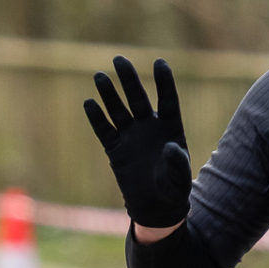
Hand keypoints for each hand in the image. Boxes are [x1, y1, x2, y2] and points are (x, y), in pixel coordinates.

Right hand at [83, 56, 191, 228]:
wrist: (156, 208)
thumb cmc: (173, 190)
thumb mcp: (179, 179)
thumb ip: (177, 163)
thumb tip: (171, 147)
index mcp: (170, 128)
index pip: (167, 100)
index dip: (164, 82)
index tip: (159, 63)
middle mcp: (149, 127)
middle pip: (138, 98)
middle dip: (129, 80)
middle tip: (120, 59)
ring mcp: (130, 136)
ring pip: (118, 110)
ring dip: (109, 94)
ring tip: (100, 76)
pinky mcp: (115, 149)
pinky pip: (104, 130)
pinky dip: (97, 118)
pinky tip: (89, 103)